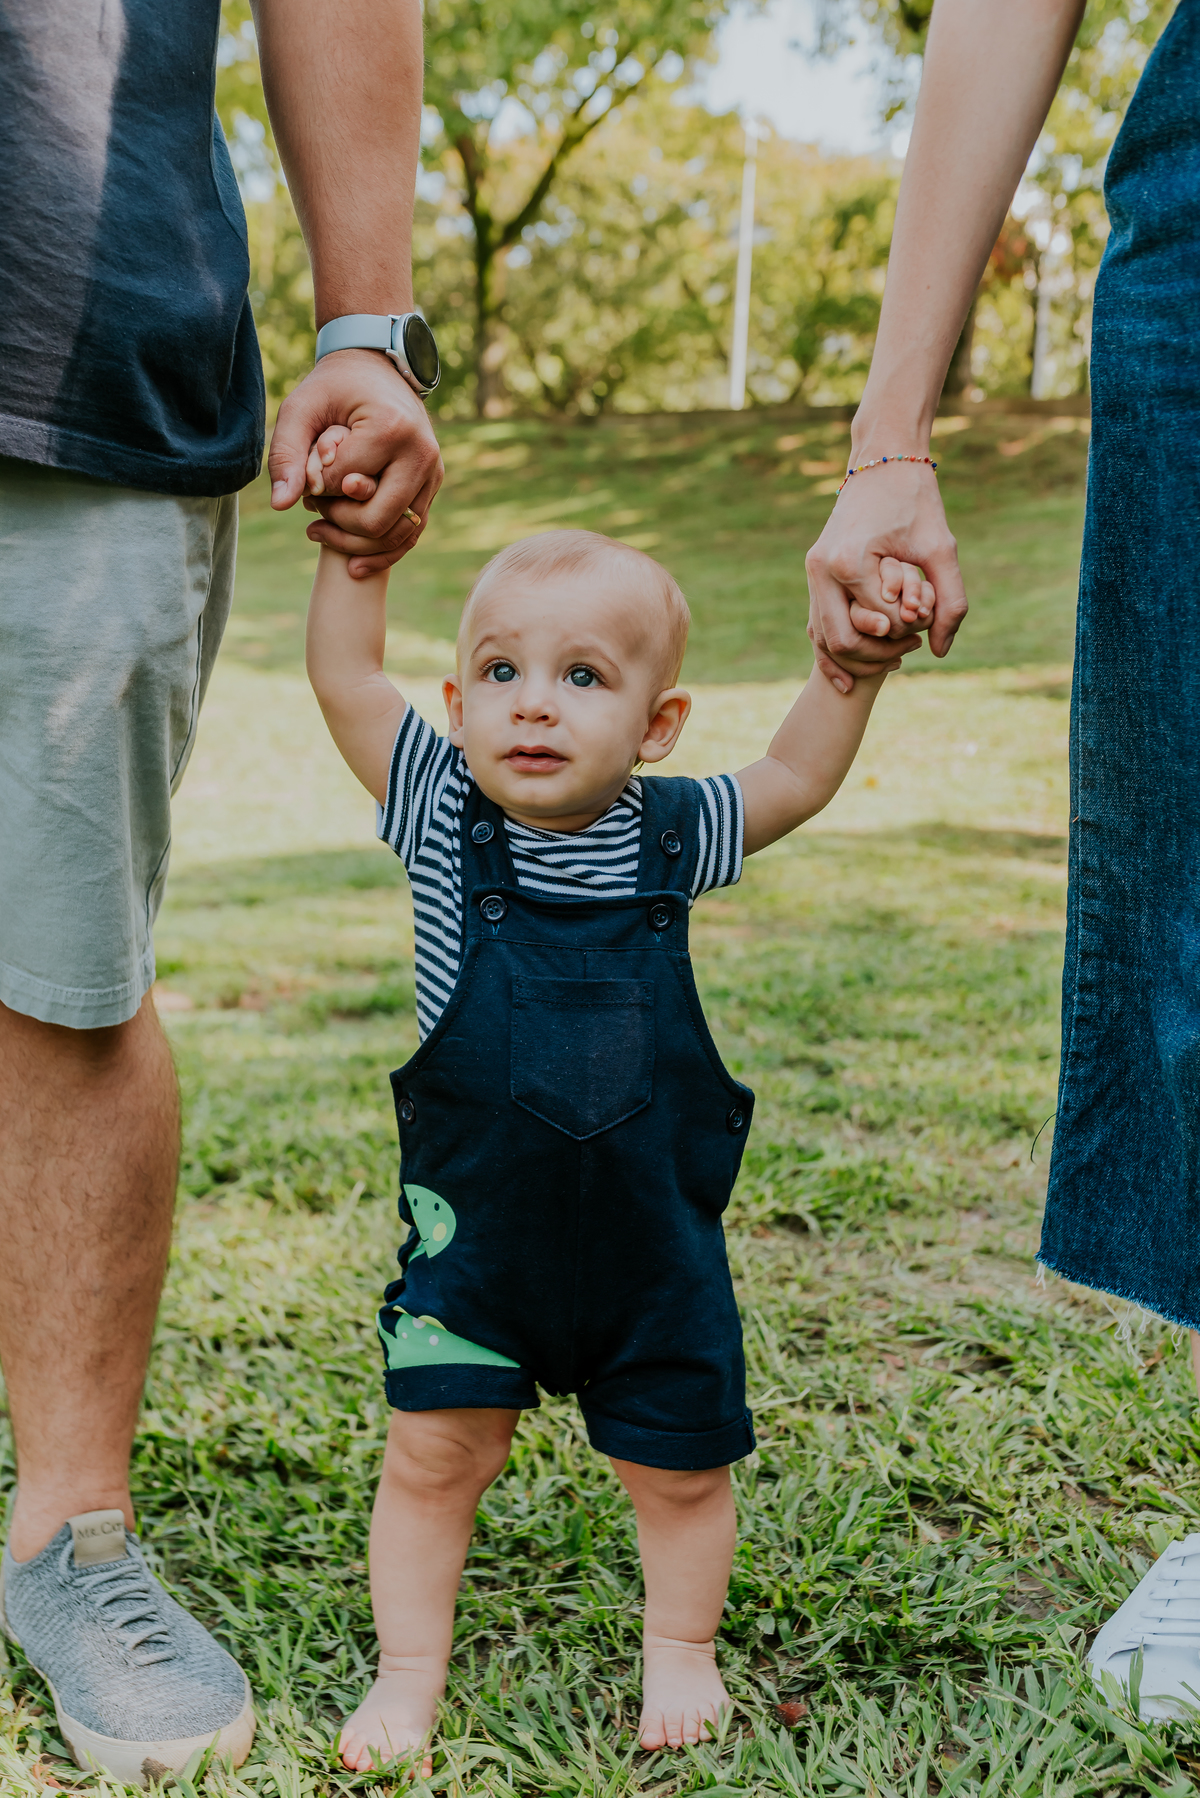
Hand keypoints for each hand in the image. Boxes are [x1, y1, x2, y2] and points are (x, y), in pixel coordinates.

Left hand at [268, 349, 443, 576]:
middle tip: (311, 509)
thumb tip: (281, 505)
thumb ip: (286, 454)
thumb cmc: (333, 388)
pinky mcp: (432, 487)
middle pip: (378, 519)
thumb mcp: (300, 409)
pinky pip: (412, 533)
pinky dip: (383, 553)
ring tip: (318, 534)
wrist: (377, 368)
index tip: (303, 474)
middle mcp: (421, 454)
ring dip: (356, 544)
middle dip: (338, 522)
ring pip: (399, 534)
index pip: (344, 486)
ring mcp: (433, 473)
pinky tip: (352, 564)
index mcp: (391, 430)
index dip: (315, 489)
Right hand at [804, 462, 966, 690]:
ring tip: (892, 657)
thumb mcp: (941, 550)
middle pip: (841, 642)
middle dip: (876, 655)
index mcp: (849, 562)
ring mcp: (812, 571)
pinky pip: (819, 622)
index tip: (925, 622)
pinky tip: (862, 660)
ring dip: (856, 656)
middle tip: (908, 652)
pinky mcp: (814, 571)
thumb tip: (940, 651)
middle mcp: (821, 569)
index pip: (878, 623)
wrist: (883, 459)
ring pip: (823, 638)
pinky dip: (839, 645)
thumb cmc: (916, 500)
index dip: (906, 630)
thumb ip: (950, 602)